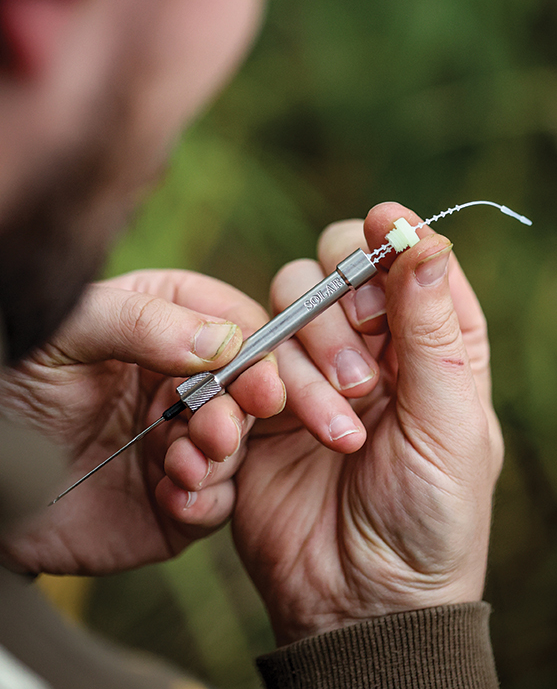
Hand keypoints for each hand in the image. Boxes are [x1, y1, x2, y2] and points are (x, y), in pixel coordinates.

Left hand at [0, 268, 284, 574]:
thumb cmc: (13, 384)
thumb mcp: (68, 333)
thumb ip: (142, 324)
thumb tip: (223, 343)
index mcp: (168, 323)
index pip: (236, 326)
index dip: (258, 353)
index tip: (260, 384)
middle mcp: (183, 381)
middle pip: (247, 390)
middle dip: (240, 412)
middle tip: (216, 431)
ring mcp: (180, 441)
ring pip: (236, 447)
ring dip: (220, 458)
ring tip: (181, 465)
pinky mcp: (173, 500)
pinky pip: (214, 504)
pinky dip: (203, 502)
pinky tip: (172, 497)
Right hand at [232, 202, 502, 644]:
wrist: (359, 604)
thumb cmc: (429, 520)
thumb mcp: (449, 426)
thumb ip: (433, 331)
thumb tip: (425, 240)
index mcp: (428, 346)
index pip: (405, 262)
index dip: (390, 241)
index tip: (376, 225)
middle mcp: (367, 349)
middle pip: (332, 274)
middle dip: (339, 317)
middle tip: (363, 385)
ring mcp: (309, 374)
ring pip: (282, 312)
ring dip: (301, 363)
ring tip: (336, 432)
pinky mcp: (260, 406)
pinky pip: (238, 363)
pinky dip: (246, 387)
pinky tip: (264, 432)